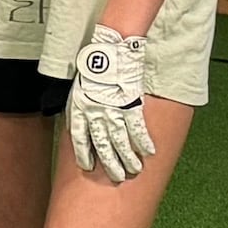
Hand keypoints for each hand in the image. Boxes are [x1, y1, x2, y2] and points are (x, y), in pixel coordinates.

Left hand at [66, 24, 155, 183]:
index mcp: (80, 107)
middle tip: (117, 177)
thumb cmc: (94, 67)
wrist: (110, 50)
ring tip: (134, 170)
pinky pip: (137, 127)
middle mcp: (95, 111)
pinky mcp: (131, 104)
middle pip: (102, 144)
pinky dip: (143, 141)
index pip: (80, 137)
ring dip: (128, 157)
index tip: (88, 166)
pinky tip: (148, 153)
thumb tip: (82, 122)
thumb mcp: (78, 86)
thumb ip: (81, 105)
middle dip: (110, 163)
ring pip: (120, 140)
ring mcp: (113, 109)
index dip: (83, 153)